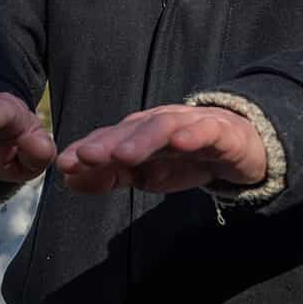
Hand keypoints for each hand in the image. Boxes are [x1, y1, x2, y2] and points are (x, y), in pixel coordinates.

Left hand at [54, 103, 265, 193]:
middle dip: (107, 143)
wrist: (239, 145)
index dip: (86, 150)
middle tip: (85, 157)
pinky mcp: (220, 132)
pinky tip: (180, 144)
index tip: (63, 165)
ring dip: (142, 139)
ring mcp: (189, 124)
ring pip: (163, 127)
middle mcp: (159, 123)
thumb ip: (108, 175)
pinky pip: (205, 130)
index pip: (108, 138)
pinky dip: (192, 135)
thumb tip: (68, 181)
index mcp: (138, 132)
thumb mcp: (144, 173)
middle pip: (130, 129)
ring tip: (123, 155)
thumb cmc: (184, 158)